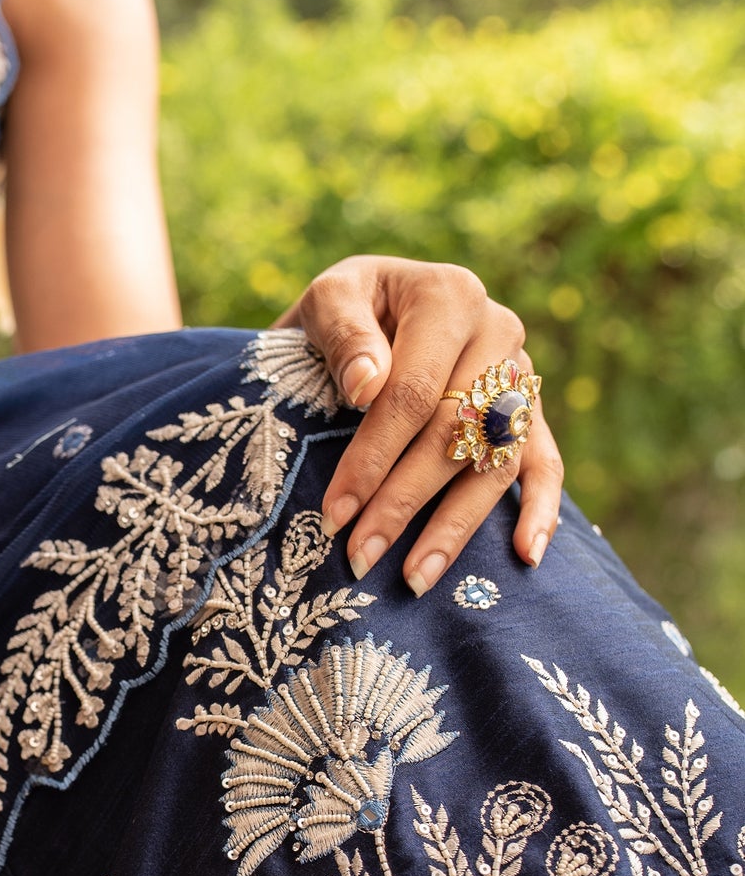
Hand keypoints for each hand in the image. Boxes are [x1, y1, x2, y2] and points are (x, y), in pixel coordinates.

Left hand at [276, 255, 563, 592]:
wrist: (374, 302)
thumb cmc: (345, 309)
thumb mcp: (330, 300)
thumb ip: (345, 334)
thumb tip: (368, 387)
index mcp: (450, 297)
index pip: (415, 392)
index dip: (374, 456)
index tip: (335, 514)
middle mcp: (497, 332)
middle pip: (454, 434)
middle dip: (402, 502)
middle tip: (359, 557)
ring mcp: (520, 374)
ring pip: (495, 460)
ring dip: (456, 525)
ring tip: (416, 578)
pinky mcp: (530, 410)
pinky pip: (546, 463)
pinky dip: (543, 510)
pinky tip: (525, 557)